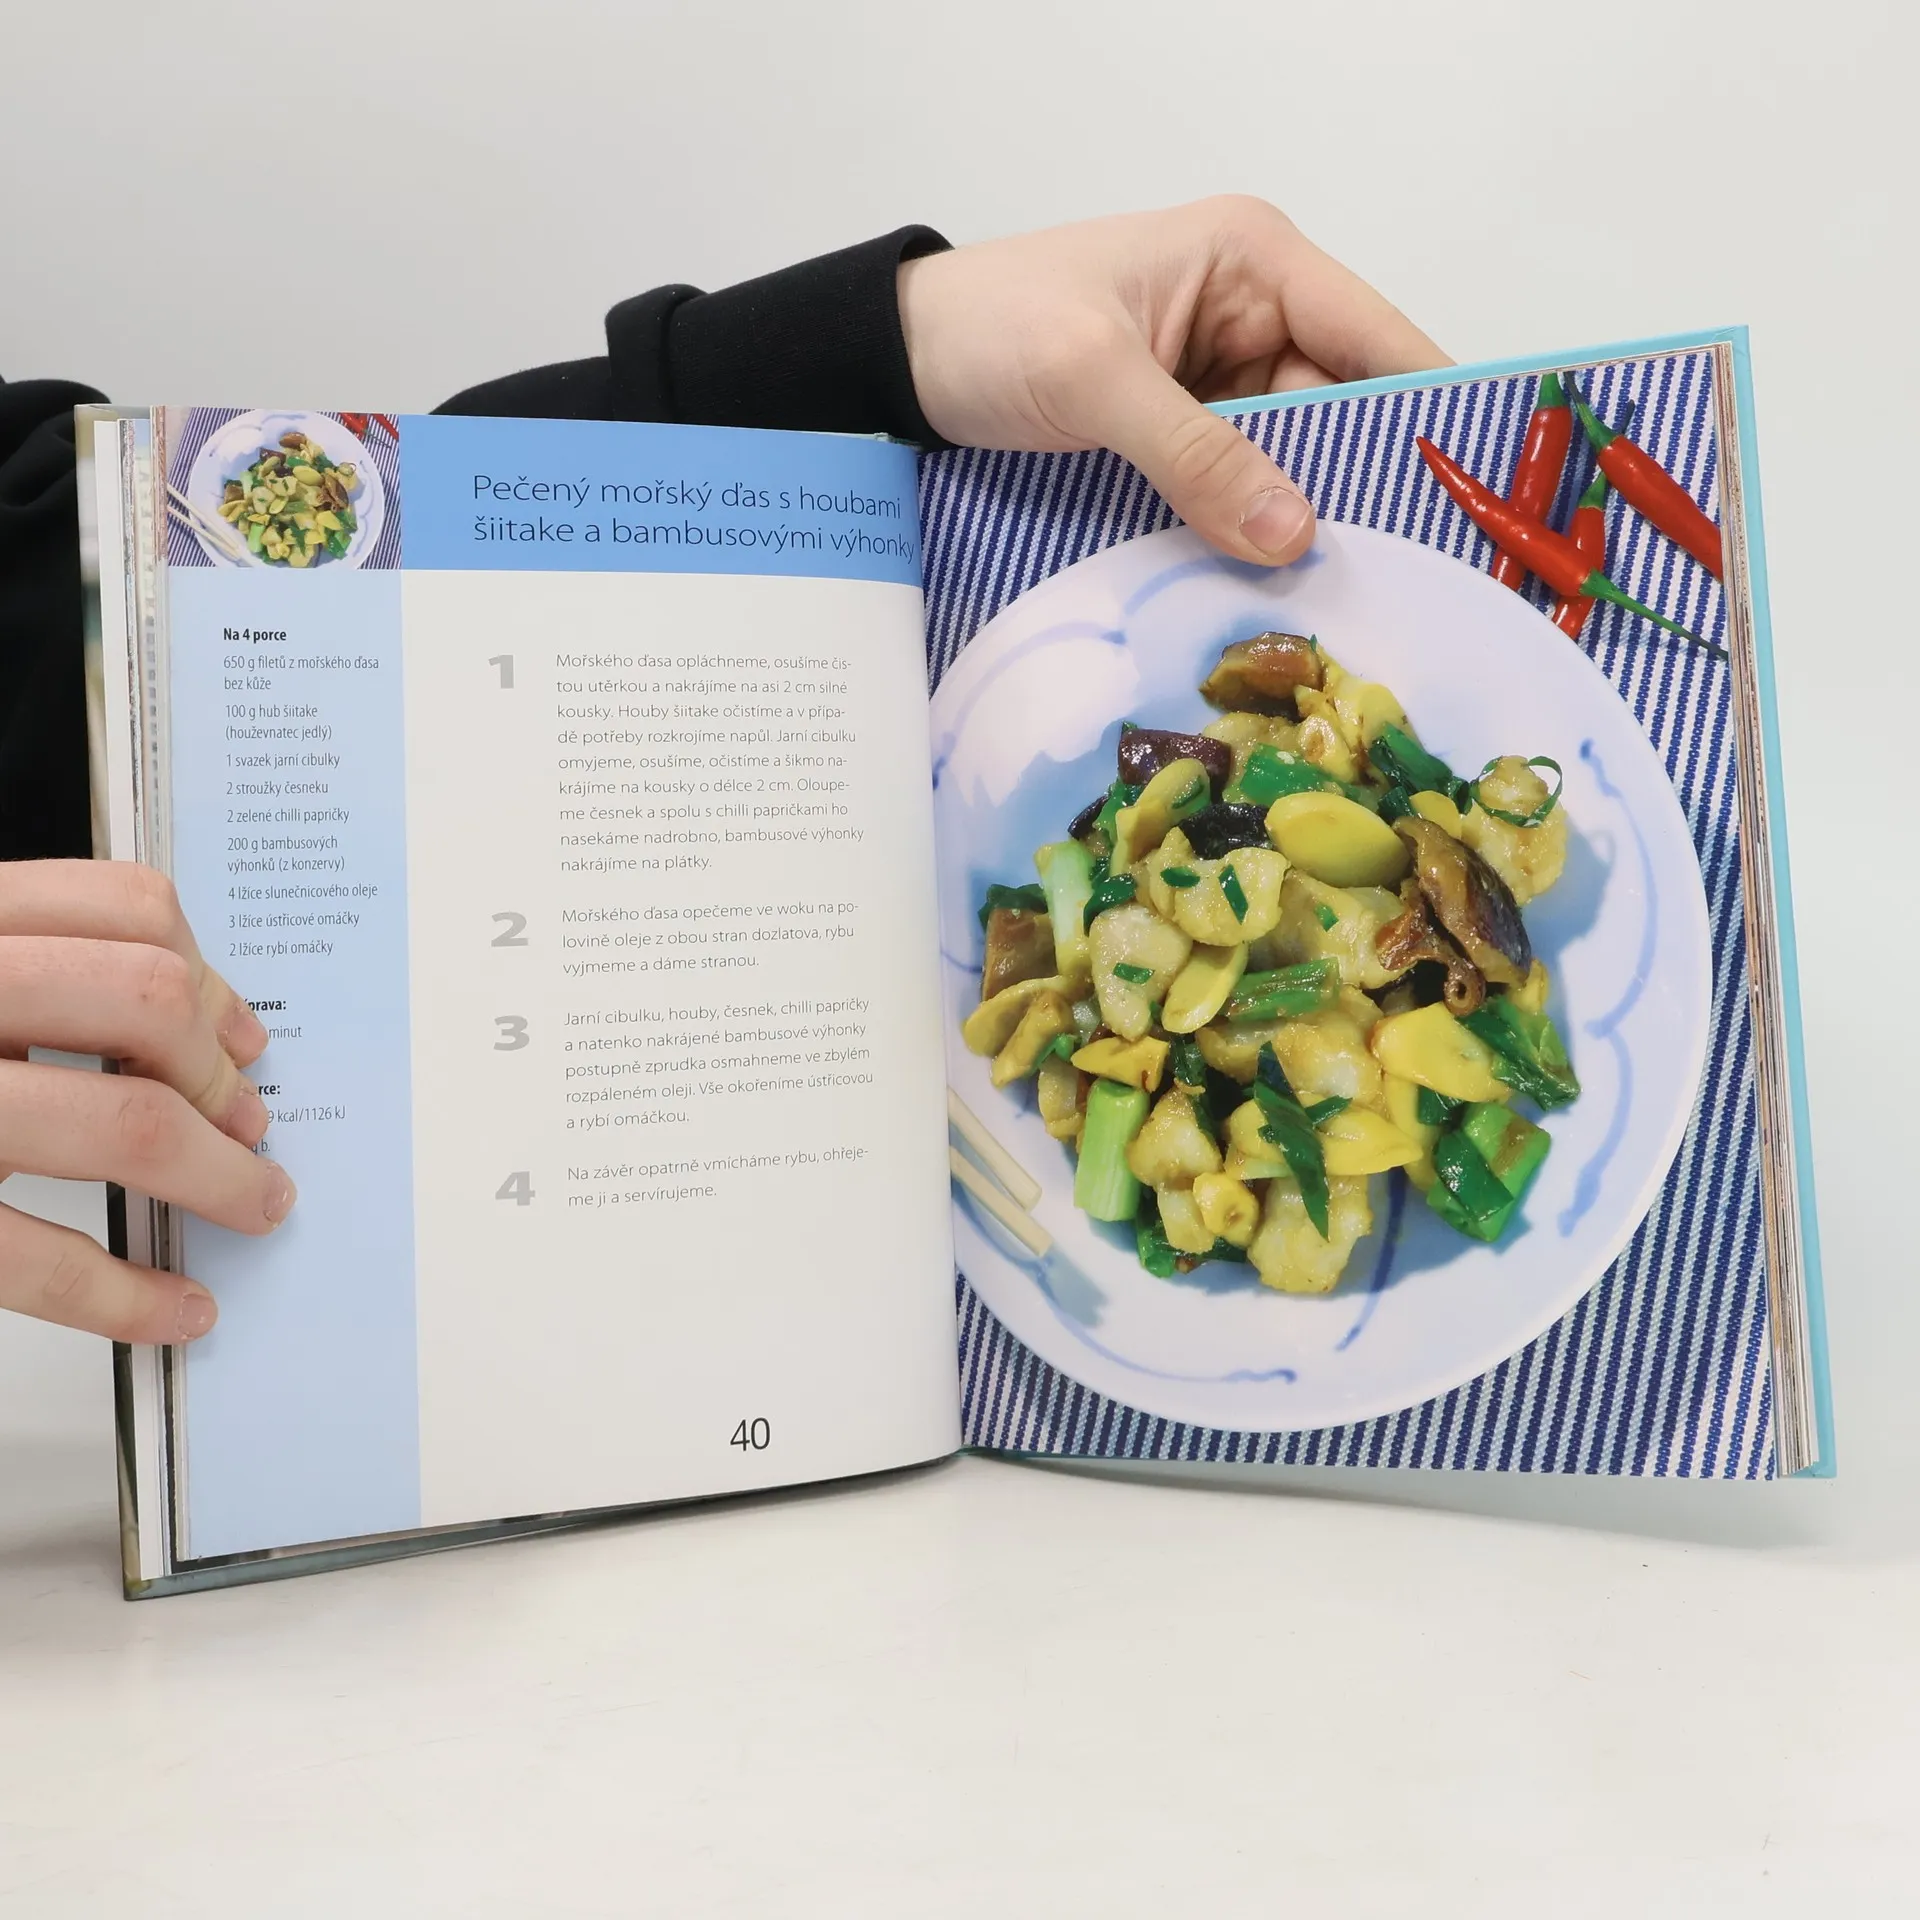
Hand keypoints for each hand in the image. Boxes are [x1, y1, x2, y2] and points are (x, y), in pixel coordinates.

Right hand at [0, 861, 295, 1342]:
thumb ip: (24, 965)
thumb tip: (197, 1024)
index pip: (125, 909)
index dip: (208, 977)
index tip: (241, 1039)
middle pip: (143, 1001)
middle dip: (219, 1076)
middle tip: (249, 1128)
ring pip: (124, 1124)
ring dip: (218, 1177)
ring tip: (253, 1205)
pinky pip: (35, 1257)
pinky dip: (127, 1296)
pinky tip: (174, 1310)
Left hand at [899, 195, 1446, 564]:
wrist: (896, 363)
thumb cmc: (991, 327)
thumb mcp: (1095, 380)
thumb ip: (1195, 454)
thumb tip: (1294, 537)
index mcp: (1254, 261)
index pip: (1377, 337)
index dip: (1426, 413)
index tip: (1469, 498)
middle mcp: (1254, 316)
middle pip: (1342, 414)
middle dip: (1358, 491)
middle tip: (1401, 586)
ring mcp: (1218, 382)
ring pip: (1291, 465)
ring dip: (1298, 527)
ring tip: (1338, 605)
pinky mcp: (1180, 437)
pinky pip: (1237, 491)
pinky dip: (1247, 535)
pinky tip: (1267, 592)